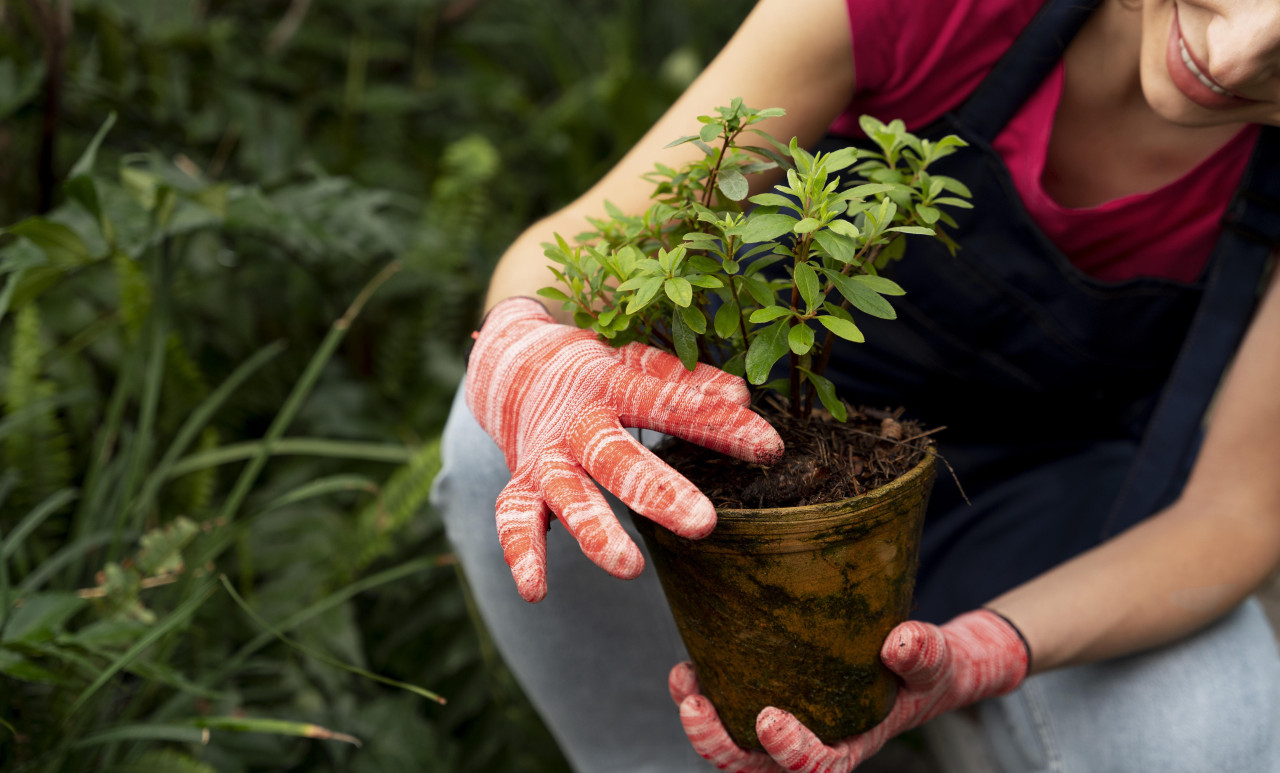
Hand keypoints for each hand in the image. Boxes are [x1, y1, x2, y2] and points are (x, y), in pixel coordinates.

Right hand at [465, 297, 783, 601]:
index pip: (671, 404)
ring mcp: (546, 456)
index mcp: (613, 384)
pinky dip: (522, 554)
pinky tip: (536, 591)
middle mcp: (577, 423)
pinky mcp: (522, 483)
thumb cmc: (597, 372)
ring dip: (595, 530)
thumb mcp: (640, 362)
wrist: (514, 365)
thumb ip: (687, 381)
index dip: (720, 425)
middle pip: (616, 458)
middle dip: (657, 492)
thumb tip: (742, 396)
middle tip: (704, 525)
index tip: (769, 448)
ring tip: (629, 567)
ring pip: (567, 494)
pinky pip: (515, 519)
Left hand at [670, 609, 1029, 771]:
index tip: (769, 719)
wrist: (908, 665)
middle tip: (695, 707)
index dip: (792, 752)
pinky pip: (726, 716)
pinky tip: (687, 669)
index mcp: (851, 745)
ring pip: (734, 751)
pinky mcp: (762, 705)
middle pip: (757, 770)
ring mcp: (784, 731)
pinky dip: (703, 696)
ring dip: (701, 726)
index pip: (820, 767)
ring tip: (684, 683)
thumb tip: (900, 642)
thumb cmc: (920, 670)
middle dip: (720, 746)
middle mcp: (810, 745)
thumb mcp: (934, 661)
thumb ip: (923, 654)